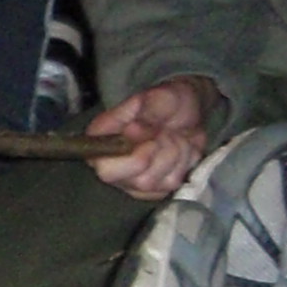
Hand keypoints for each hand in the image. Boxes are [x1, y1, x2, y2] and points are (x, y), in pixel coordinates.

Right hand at [86, 78, 221, 200]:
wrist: (186, 110)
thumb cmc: (165, 102)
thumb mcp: (157, 97)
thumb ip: (144, 110)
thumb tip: (132, 131)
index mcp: (100, 143)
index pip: (107, 169)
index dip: (137, 155)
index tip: (155, 133)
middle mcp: (111, 167)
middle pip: (140, 180)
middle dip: (163, 153)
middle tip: (166, 133)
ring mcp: (132, 181)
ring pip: (161, 182)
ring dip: (176, 154)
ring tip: (175, 136)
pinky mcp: (153, 189)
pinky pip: (173, 184)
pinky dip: (184, 162)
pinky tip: (180, 148)